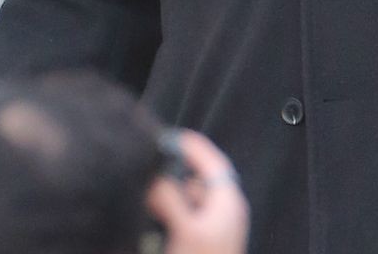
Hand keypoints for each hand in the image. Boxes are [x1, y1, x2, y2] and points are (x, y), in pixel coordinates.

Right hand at [145, 132, 248, 253]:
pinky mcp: (203, 241)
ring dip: (168, 195)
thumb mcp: (184, 229)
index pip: (211, 158)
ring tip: (149, 198)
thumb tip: (150, 174)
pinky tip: (155, 221)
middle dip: (172, 173)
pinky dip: (170, 213)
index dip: (187, 144)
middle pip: (196, 177)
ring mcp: (215, 227)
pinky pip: (184, 217)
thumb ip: (167, 195)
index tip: (162, 136)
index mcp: (228, 201)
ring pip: (188, 198)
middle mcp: (225, 210)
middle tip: (149, 170)